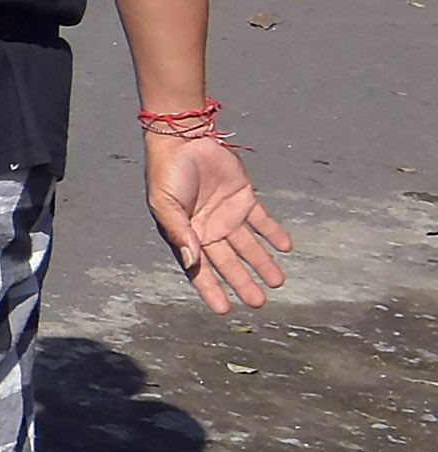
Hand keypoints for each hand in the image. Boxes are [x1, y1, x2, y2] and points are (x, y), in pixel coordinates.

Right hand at [146, 133, 292, 313]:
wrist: (183, 140)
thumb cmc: (166, 173)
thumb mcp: (165, 205)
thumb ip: (179, 233)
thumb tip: (192, 261)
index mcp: (187, 235)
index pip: (201, 270)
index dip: (211, 290)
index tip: (224, 310)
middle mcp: (209, 230)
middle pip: (230, 262)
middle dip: (244, 282)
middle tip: (258, 302)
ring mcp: (227, 215)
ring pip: (249, 245)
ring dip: (263, 263)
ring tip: (277, 282)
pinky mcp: (243, 198)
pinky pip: (262, 220)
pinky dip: (274, 233)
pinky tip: (285, 247)